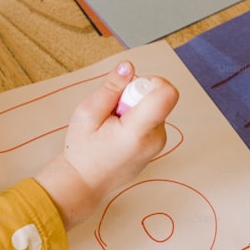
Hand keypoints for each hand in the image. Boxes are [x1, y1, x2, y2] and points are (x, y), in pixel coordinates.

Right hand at [35, 61, 177, 227]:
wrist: (86, 183)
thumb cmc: (83, 151)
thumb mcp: (87, 113)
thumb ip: (110, 88)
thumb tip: (128, 66)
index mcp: (137, 131)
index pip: (166, 94)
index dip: (151, 82)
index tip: (129, 90)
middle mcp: (155, 138)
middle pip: (158, 97)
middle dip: (135, 95)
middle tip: (112, 112)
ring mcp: (159, 143)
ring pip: (154, 107)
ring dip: (135, 108)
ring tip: (113, 126)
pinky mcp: (158, 145)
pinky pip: (153, 119)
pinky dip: (137, 119)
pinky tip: (119, 133)